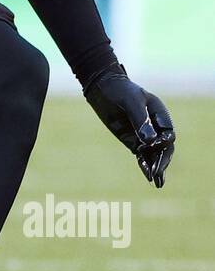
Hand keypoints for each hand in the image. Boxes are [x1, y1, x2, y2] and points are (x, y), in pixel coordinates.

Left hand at [84, 67, 174, 187]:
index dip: (164, 142)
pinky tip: (149, 177)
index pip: (168, 133)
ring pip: (154, 154)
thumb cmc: (119, 90)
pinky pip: (142, 156)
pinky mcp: (134, 141)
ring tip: (157, 182)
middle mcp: (155, 127)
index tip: (155, 146)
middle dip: (161, 160)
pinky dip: (145, 166)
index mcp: (160, 114)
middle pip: (164, 147)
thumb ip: (140, 120)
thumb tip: (150, 141)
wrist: (103, 88)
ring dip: (156, 167)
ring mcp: (145, 135)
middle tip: (157, 173)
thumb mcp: (130, 102)